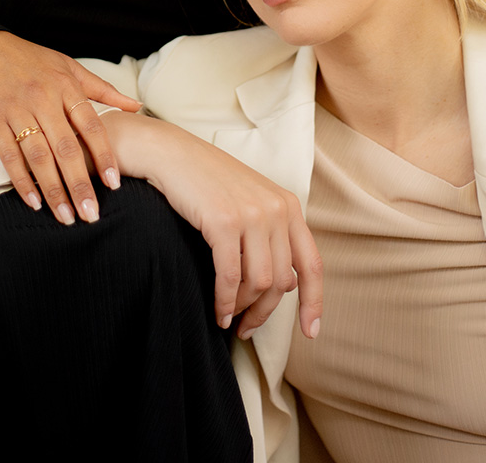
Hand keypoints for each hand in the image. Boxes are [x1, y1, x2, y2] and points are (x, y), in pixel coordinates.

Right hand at [0, 31, 141, 223]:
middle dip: (80, 184)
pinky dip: (21, 181)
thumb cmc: (30, 58)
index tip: (114, 183)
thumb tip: (136, 105)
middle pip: (67, 148)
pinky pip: (10, 156)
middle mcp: (44, 100)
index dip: (104, 156)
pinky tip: (33, 202)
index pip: (91, 126)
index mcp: (66, 87)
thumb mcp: (68, 66)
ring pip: (39, 157)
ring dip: (54, 190)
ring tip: (66, 215)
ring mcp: (17, 111)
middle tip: (91, 213)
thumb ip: (102, 89)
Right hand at [104, 112, 322, 340]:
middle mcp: (276, 209)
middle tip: (246, 328)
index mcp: (288, 205)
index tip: (311, 331)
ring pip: (259, 283)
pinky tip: (218, 311)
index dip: (314, 301)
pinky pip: (231, 277)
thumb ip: (272, 236)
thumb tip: (287, 285)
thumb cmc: (208, 182)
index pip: (312, 263)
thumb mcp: (250, 202)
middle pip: (283, 282)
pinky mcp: (224, 221)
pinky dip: (225, 301)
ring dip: (244, 309)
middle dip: (264, 312)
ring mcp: (252, 214)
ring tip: (229, 318)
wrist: (172, 153)